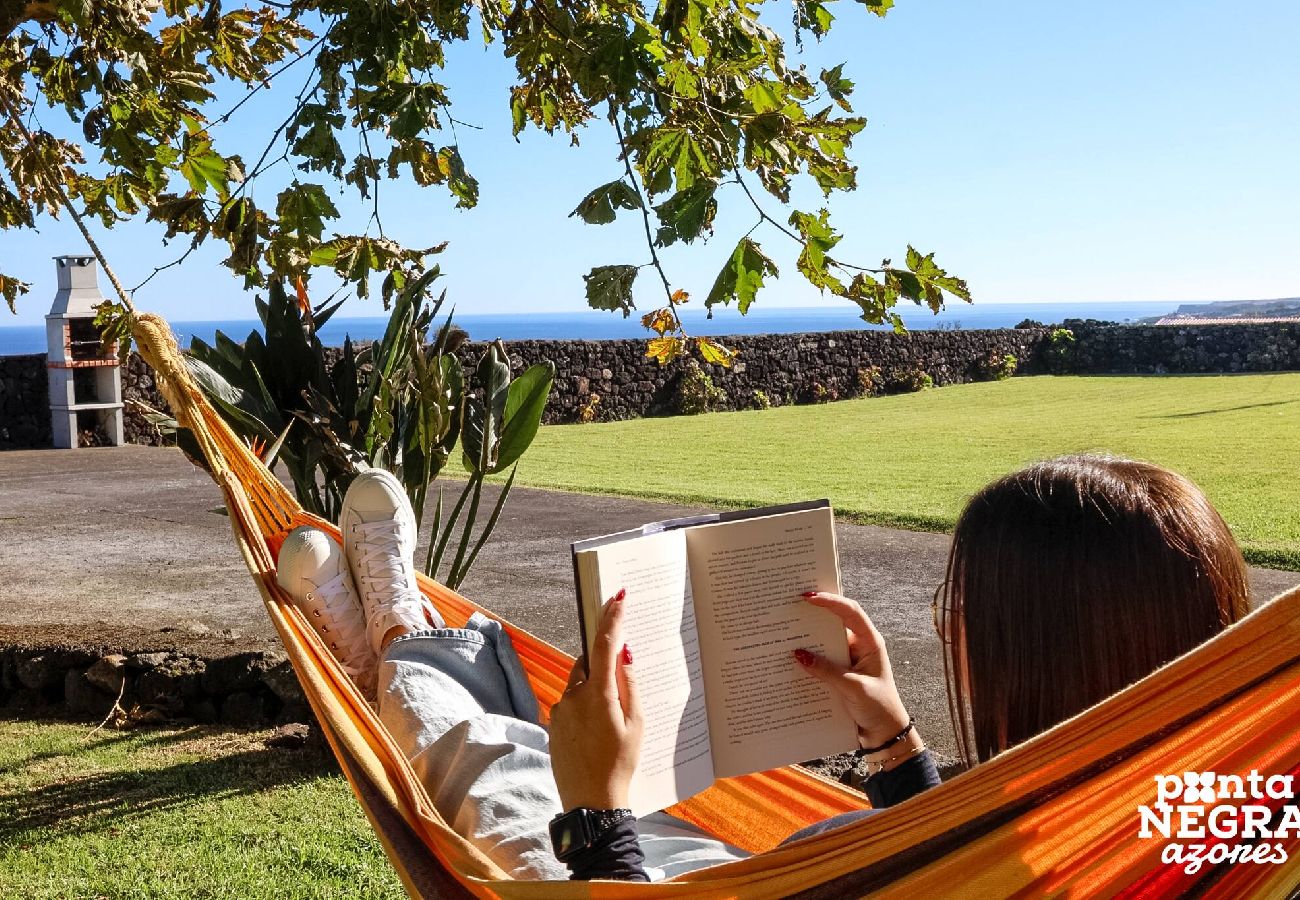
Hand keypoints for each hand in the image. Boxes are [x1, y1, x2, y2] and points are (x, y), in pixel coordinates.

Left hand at [549, 589, 643, 810]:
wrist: (590, 802)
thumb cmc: (620, 764)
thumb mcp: (637, 725)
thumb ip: (630, 685)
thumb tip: (625, 655)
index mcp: (598, 694)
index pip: (605, 644)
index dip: (612, 618)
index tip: (618, 596)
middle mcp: (574, 696)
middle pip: (589, 662)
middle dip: (604, 661)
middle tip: (621, 674)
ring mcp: (561, 710)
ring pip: (580, 683)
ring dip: (595, 687)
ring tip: (613, 716)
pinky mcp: (555, 724)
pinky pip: (572, 703)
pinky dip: (586, 705)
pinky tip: (599, 730)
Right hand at [795, 591, 912, 748]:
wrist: (885, 735)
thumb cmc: (878, 708)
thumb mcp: (853, 688)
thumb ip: (827, 671)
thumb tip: (798, 654)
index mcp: (870, 642)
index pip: (850, 612)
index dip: (830, 601)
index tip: (808, 597)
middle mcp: (859, 646)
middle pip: (834, 622)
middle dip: (814, 614)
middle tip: (790, 606)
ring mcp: (848, 659)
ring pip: (824, 641)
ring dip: (807, 637)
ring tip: (784, 630)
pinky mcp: (839, 673)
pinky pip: (821, 659)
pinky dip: (808, 658)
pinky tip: (790, 658)